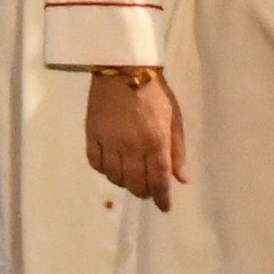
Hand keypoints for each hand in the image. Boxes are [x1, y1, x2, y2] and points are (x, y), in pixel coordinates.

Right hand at [84, 63, 186, 208]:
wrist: (123, 66)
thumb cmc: (154, 91)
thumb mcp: (174, 118)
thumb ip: (178, 150)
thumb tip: (181, 180)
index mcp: (155, 142)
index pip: (159, 181)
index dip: (162, 198)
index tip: (164, 207)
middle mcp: (132, 146)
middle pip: (135, 184)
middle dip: (144, 192)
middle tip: (147, 189)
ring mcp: (109, 141)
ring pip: (115, 177)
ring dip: (124, 182)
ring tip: (129, 175)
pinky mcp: (91, 134)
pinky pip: (95, 163)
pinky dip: (104, 170)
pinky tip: (111, 165)